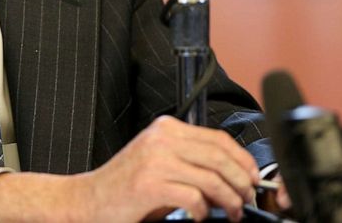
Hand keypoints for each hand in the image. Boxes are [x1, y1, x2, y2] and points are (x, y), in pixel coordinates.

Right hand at [0, 115, 258, 221]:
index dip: (242, 159)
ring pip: (212, 178)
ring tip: (232, 212)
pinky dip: (204, 211)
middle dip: (242, 181)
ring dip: (229, 200)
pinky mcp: (150, 184)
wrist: (88, 199)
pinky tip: (200, 216)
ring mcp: (155, 160)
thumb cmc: (125, 184)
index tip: (253, 176)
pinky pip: (194, 198)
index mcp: (166, 128)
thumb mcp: (159, 161)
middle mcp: (162, 139)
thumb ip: (190, 159)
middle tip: (247, 199)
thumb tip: (233, 173)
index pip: (218, 138)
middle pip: (220, 157)